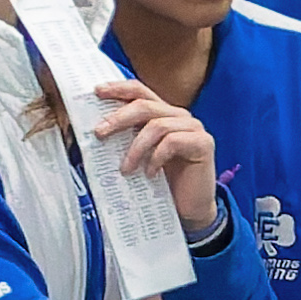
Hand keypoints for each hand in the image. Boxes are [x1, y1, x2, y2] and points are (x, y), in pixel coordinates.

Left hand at [92, 77, 218, 235]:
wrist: (189, 210)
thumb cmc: (164, 184)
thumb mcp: (140, 157)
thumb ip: (127, 139)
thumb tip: (99, 129)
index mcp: (163, 114)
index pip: (140, 92)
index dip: (119, 88)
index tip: (97, 92)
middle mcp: (179, 116)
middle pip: (145, 105)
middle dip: (119, 118)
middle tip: (100, 133)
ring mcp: (193, 128)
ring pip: (157, 125)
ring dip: (136, 148)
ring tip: (126, 169)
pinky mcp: (203, 143)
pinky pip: (173, 141)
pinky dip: (156, 158)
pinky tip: (150, 173)